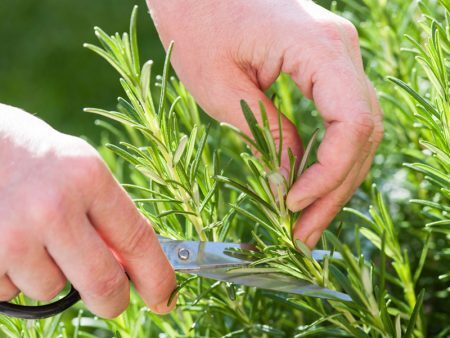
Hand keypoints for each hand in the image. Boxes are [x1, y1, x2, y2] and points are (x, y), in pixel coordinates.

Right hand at [0, 104, 175, 316]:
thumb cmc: (35, 158)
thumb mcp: (79, 170)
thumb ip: (105, 214)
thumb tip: (129, 264)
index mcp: (88, 178)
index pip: (137, 240)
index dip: (157, 277)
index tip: (165, 298)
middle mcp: (54, 207)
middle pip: (103, 283)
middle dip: (114, 301)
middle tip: (113, 300)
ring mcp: (15, 234)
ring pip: (52, 290)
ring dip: (51, 276)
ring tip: (34, 237)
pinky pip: (12, 290)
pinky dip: (15, 276)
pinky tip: (8, 241)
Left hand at [148, 0, 382, 246]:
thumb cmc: (195, 22)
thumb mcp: (221, 87)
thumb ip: (265, 134)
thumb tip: (288, 181)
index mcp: (319, 48)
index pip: (352, 124)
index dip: (328, 174)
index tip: (291, 203)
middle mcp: (341, 49)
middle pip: (362, 133)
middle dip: (333, 189)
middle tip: (303, 233)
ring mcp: (337, 55)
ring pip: (356, 130)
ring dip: (333, 179)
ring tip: (305, 220)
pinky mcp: (323, 64)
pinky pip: (339, 118)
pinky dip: (327, 155)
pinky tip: (307, 184)